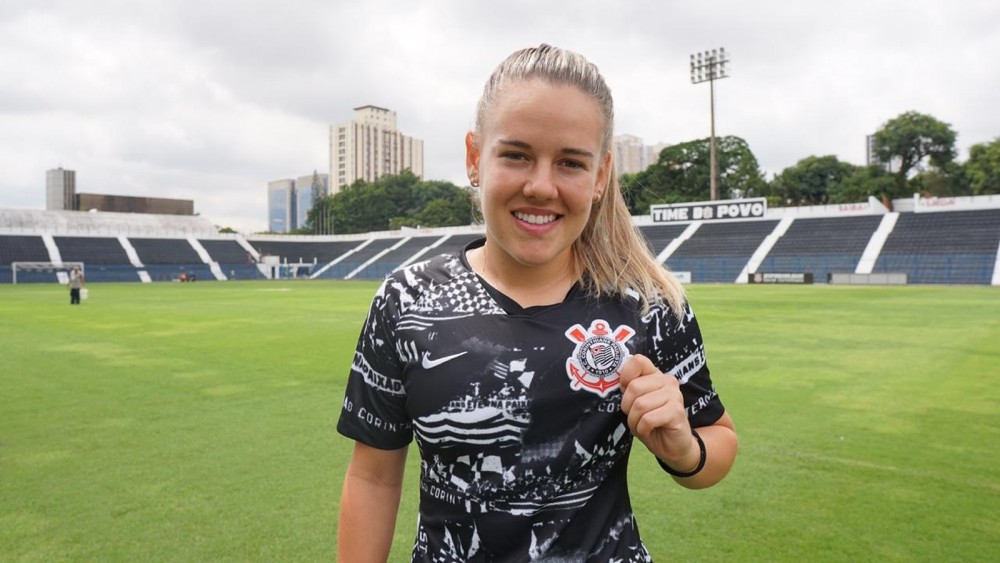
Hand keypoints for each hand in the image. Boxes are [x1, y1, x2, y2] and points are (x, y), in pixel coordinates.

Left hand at [619, 354, 698, 472]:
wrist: (672, 446)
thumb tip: (614, 379)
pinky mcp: (677, 412)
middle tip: (635, 417)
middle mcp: (667, 381)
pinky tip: (650, 431)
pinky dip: (642, 429)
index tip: (625, 391)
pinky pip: (648, 419)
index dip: (625, 377)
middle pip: (634, 387)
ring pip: (639, 405)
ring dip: (635, 421)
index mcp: (656, 375)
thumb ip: (629, 389)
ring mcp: (674, 395)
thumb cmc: (651, 423)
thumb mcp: (635, 404)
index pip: (638, 361)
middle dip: (627, 407)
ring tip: (642, 425)